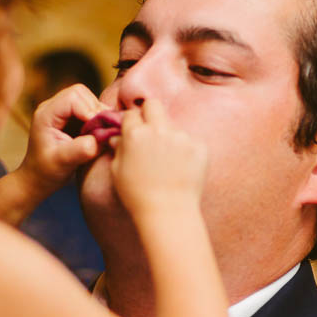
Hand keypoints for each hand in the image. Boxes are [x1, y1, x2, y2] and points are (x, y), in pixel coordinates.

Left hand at [20, 83, 102, 192]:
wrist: (38, 178)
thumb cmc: (46, 172)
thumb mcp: (62, 163)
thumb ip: (80, 150)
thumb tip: (101, 138)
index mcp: (46, 114)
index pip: (72, 97)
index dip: (89, 110)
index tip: (99, 130)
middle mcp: (52, 107)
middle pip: (81, 93)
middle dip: (95, 109)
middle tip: (102, 131)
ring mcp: (61, 110)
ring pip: (87, 98)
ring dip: (98, 113)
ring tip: (101, 133)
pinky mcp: (71, 115)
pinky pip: (89, 107)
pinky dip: (98, 117)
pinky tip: (100, 133)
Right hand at [110, 99, 206, 219]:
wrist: (168, 212)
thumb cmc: (137, 195)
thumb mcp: (118, 171)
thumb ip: (118, 148)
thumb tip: (117, 136)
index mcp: (135, 134)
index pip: (131, 114)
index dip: (131, 123)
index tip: (133, 132)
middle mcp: (158, 130)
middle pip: (153, 104)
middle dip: (150, 113)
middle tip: (151, 131)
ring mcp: (181, 137)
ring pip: (173, 126)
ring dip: (169, 137)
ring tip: (168, 163)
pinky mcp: (199, 146)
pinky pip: (191, 142)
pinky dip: (186, 151)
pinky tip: (181, 169)